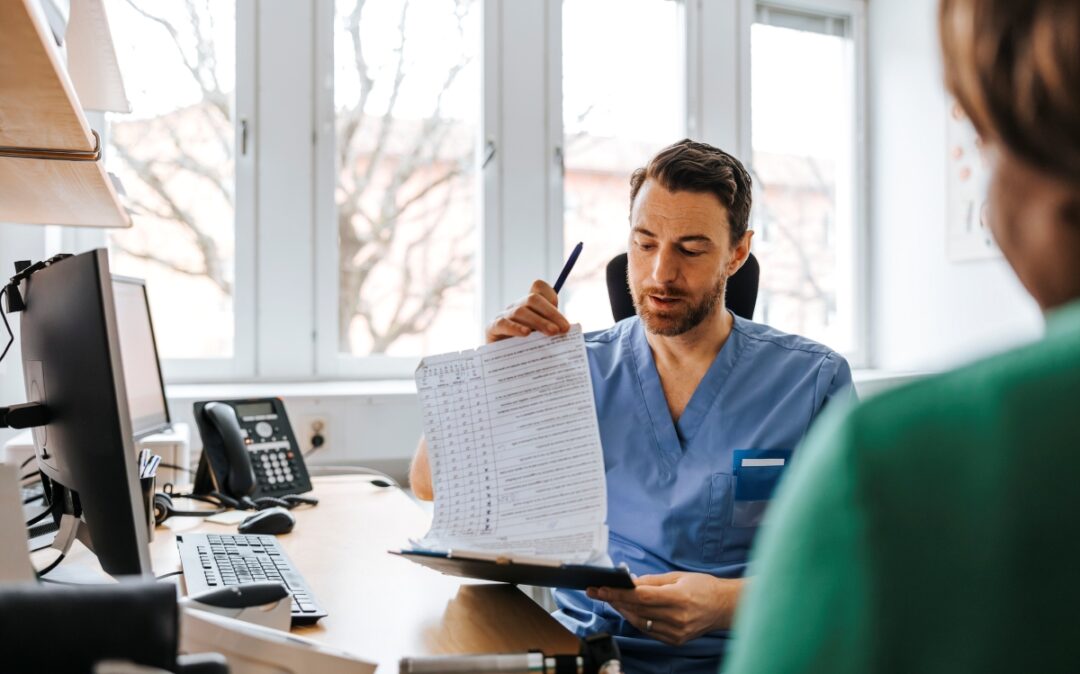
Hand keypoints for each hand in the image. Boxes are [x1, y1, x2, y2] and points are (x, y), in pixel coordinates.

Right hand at [485, 280, 570, 342]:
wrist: (504, 368)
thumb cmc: (526, 350)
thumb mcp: (542, 337)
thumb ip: (553, 329)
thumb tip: (567, 329)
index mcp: (529, 306)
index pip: (538, 288)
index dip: (550, 295)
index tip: (562, 313)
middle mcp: (516, 307)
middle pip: (532, 300)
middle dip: (550, 313)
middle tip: (563, 329)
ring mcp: (503, 316)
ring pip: (520, 311)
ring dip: (538, 321)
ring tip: (552, 333)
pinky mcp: (492, 328)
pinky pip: (502, 324)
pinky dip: (515, 327)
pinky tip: (526, 334)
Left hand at [586, 573, 742, 645]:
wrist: (724, 607)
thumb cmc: (703, 587)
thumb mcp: (678, 576)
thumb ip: (652, 581)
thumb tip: (629, 582)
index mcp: (678, 598)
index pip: (640, 596)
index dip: (618, 593)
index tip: (601, 588)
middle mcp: (677, 618)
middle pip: (637, 610)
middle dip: (615, 600)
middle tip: (599, 592)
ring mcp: (676, 632)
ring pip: (640, 623)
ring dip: (623, 611)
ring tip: (611, 600)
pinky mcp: (676, 640)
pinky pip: (649, 631)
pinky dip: (637, 620)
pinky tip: (629, 611)